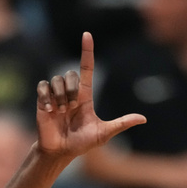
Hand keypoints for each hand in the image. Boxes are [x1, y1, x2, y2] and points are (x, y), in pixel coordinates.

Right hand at [36, 32, 145, 159]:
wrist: (60, 152)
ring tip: (61, 113)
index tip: (87, 35)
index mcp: (85, 96)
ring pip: (57, 80)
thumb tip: (144, 119)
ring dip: (60, 97)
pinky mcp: (42, 100)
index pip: (86, 67)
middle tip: (72, 109)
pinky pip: (43, 86)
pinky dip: (47, 97)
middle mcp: (70, 92)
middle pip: (71, 74)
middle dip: (72, 90)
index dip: (87, 51)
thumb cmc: (82, 143)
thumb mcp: (103, 133)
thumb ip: (121, 124)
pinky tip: (49, 110)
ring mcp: (56, 96)